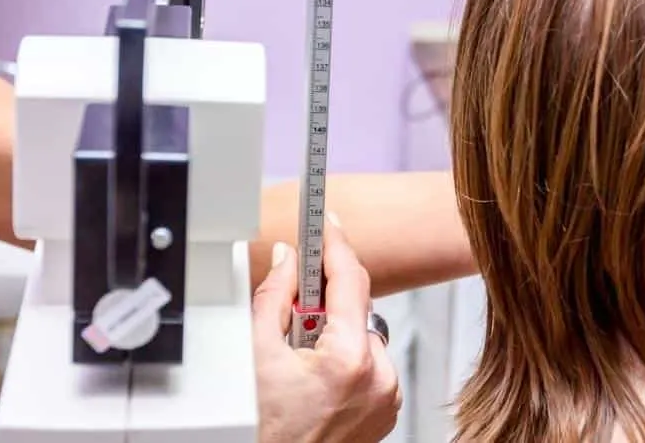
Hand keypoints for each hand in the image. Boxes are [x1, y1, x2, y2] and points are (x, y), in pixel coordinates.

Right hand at [251, 215, 401, 442]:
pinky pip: (372, 366)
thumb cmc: (262, 430)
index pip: (350, 279)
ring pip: (364, 337)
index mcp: (350, 359)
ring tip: (300, 364)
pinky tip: (318, 380)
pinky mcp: (387, 410)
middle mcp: (380, 377)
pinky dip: (347, 362)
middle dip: (325, 302)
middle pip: (357, 308)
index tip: (328, 222)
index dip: (335, 244)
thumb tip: (290, 261)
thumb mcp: (256, 356)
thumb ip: (274, 298)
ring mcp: (387, 396)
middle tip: (292, 311)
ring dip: (336, 336)